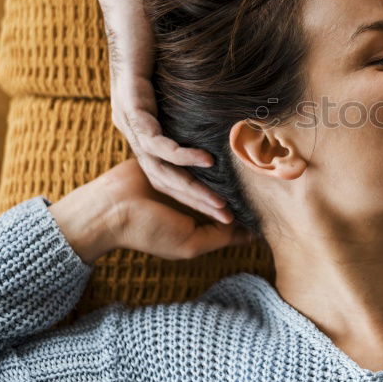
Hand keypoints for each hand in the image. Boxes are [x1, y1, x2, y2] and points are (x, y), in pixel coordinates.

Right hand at [51, 159, 254, 264]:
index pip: (230, 206)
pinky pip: (190, 149)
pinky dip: (205, 147)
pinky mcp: (166, 154)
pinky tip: (225, 138)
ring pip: (211, 165)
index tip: (272, 194)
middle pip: (224, 183)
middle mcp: (190, 192)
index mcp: (197, 214)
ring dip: (227, 161)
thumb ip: (220, 238)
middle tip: (267, 167)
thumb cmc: (149, 230)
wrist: (110, 209)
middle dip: (243, 179)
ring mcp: (177, 171)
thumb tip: (251, 235)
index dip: (247, 202)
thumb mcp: (190, 243)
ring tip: (251, 151)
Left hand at [76, 0, 232, 224]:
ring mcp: (128, 114)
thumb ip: (205, 96)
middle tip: (226, 222)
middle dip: (196, 203)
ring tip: (217, 203)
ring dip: (189, 187)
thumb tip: (244, 104)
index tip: (227, 211)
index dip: (197, 194)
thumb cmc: (161, 30)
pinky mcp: (130, 98)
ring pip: (157, 166)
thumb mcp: (186, 75)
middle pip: (163, 179)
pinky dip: (179, 153)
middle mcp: (133, 125)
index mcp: (146, 123)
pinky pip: (153, 136)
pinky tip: (203, 162)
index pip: (171, 172)